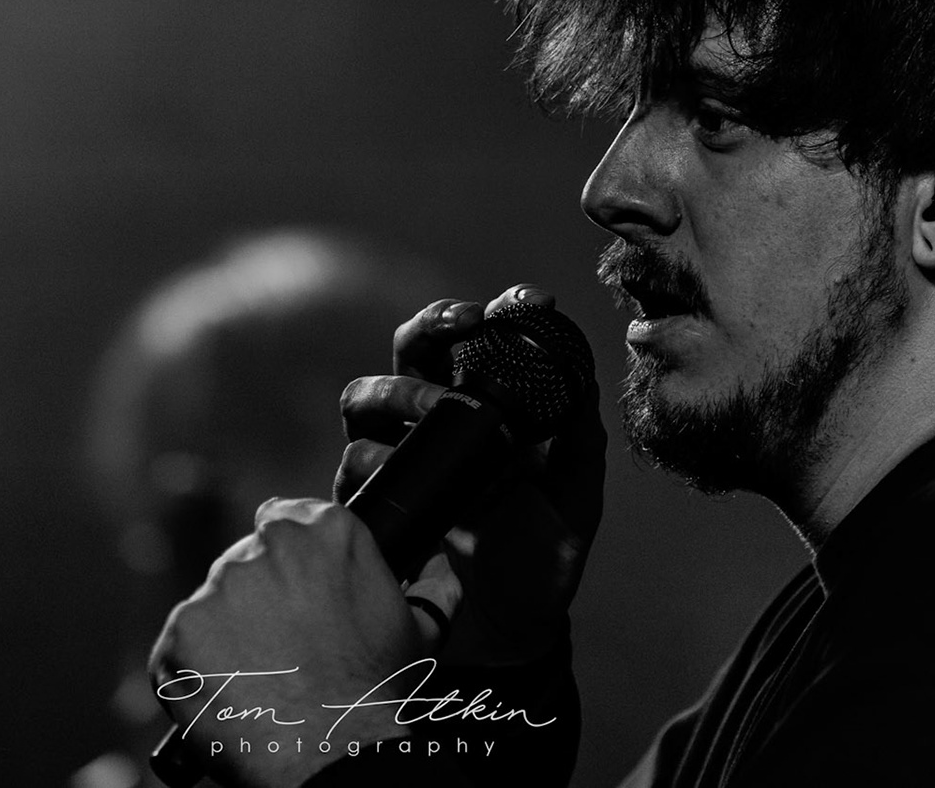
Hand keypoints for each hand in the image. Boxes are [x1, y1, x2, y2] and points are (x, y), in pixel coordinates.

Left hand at [149, 497, 420, 786]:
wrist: (335, 754)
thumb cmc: (378, 693)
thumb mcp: (418, 630)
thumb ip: (429, 586)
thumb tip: (440, 567)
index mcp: (324, 531)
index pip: (282, 519)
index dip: (286, 561)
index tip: (291, 594)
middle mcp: (265, 547)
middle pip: (244, 563)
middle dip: (256, 601)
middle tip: (281, 650)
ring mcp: (217, 589)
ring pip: (211, 605)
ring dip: (225, 636)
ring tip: (259, 680)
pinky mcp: (181, 633)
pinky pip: (180, 647)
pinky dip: (195, 671)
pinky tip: (230, 696)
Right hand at [337, 285, 605, 667]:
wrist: (508, 632)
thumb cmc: (541, 557)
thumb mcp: (575, 497)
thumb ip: (578, 439)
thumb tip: (580, 377)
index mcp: (482, 408)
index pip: (472, 342)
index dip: (492, 312)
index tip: (526, 302)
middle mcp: (431, 423)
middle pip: (408, 348)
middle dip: (431, 327)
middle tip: (467, 329)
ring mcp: (396, 460)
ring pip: (365, 397)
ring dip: (403, 394)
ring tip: (441, 413)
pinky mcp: (372, 503)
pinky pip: (354, 465)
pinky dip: (376, 461)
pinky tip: (405, 472)